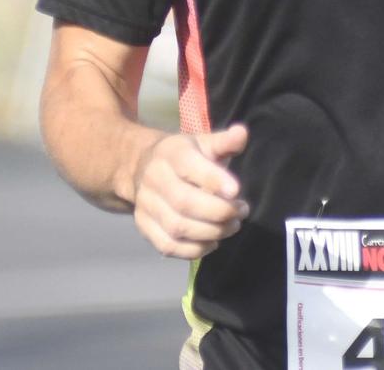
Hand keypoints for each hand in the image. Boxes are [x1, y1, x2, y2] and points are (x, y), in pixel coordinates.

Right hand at [130, 123, 248, 259]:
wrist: (142, 167)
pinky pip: (168, 246)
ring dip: (211, 232)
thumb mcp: (203, 143)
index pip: (188, 165)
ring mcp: (146, 205)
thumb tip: (241, 134)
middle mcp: (154, 178)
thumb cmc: (185, 157)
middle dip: (219, 212)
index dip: (213, 179)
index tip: (236, 191)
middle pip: (184, 202)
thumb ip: (224, 142)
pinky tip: (213, 242)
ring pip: (178, 227)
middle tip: (241, 212)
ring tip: (232, 226)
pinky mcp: (143, 226)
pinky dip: (195, 249)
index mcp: (171, 152)